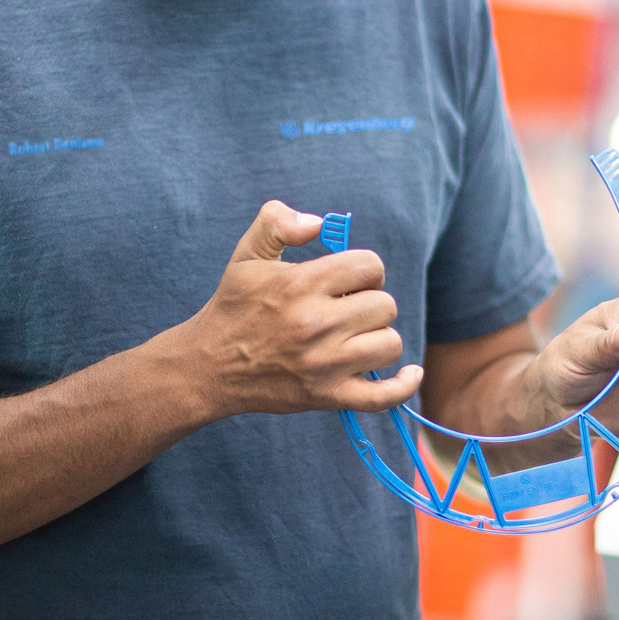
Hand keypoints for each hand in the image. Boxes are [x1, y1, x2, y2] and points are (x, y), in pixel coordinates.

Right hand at [189, 201, 423, 417]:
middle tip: (347, 309)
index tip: (348, 281)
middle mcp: (316, 324)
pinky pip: (383, 396)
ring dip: (378, 337)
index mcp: (301, 284)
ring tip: (355, 337)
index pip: (369, 266)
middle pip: (384, 304)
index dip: (365, 270)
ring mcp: (324, 364)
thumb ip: (277, 223)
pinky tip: (410, 374)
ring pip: (389, 343)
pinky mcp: (327, 396)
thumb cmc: (232, 307)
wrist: (208, 367)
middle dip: (370, 302)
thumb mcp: (246, 256)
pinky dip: (404, 386)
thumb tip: (318, 223)